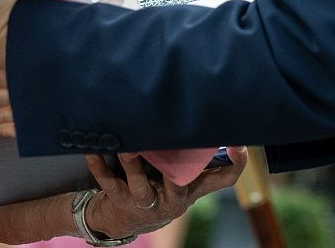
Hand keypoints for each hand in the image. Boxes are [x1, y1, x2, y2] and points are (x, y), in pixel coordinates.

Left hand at [82, 148, 246, 237]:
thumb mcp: (178, 177)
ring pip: (139, 186)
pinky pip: (108, 182)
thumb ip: (190, 155)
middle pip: (179, 185)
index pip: (222, 180)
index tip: (240, 143)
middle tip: (174, 140)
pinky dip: (100, 165)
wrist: (122, 220)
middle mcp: (171, 199)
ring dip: (132, 164)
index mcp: (191, 189)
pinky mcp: (119, 201)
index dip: (236, 164)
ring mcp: (144, 203)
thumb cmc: (155, 187)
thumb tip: (204, 114)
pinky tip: (94, 150)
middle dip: (175, 167)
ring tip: (127, 146)